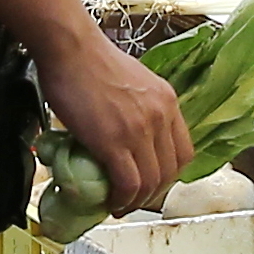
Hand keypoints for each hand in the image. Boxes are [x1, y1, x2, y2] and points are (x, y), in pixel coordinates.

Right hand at [37, 23, 191, 214]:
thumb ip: (138, 106)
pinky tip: (111, 201)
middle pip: (170, 171)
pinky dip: (122, 199)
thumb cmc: (89, 59)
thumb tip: (125, 129)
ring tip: (120, 204)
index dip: (169, 174)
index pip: (184, 151)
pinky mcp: (114, 142)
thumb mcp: (131, 81)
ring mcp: (140, 130)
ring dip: (136, 200)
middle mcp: (161, 116)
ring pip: (151, 182)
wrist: (70, 48)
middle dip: (153, 192)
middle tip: (133, 198)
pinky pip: (128, 183)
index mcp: (167, 101)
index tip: (151, 182)